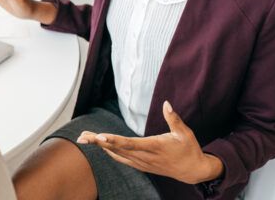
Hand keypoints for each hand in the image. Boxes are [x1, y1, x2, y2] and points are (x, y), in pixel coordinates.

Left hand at [76, 101, 223, 184]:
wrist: (193, 171)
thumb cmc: (189, 149)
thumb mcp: (184, 133)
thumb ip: (173, 119)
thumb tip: (166, 104)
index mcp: (155, 147)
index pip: (130, 144)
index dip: (114, 140)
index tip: (99, 137)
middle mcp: (145, 157)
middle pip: (118, 149)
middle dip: (99, 142)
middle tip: (82, 136)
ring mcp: (142, 163)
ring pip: (117, 154)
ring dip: (100, 146)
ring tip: (84, 138)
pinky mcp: (142, 165)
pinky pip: (122, 159)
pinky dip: (110, 152)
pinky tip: (100, 146)